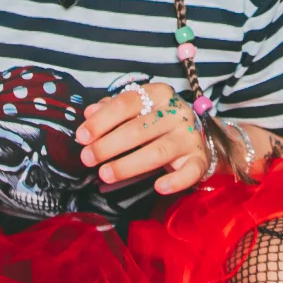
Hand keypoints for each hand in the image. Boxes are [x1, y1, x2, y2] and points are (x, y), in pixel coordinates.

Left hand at [77, 83, 208, 195]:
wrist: (197, 137)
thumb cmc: (158, 122)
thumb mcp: (137, 110)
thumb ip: (112, 109)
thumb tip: (89, 113)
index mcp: (159, 94)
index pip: (126, 103)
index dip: (101, 121)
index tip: (81, 137)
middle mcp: (177, 112)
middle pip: (138, 129)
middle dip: (108, 145)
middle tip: (87, 158)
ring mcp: (190, 136)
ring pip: (158, 151)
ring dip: (128, 165)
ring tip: (105, 174)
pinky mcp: (200, 159)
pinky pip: (190, 171)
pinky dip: (175, 181)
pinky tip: (158, 187)